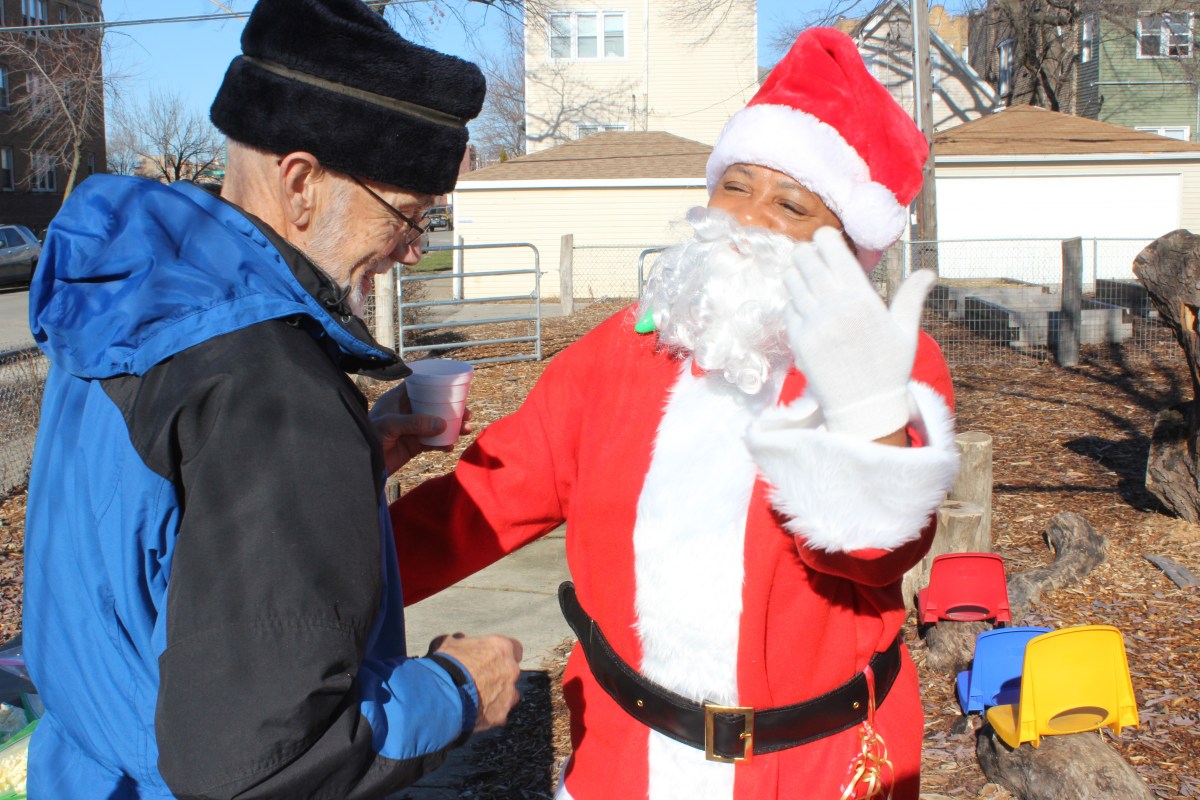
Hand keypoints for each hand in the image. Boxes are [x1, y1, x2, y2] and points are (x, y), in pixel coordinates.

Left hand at [369, 383, 473, 474]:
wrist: (362, 465)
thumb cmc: (369, 437)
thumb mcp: (390, 425)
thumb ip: (415, 423)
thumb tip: (442, 424)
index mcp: (397, 399)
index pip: (419, 387)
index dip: (436, 385)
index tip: (454, 387)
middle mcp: (406, 412)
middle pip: (433, 406)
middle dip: (451, 409)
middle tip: (467, 414)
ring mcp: (412, 429)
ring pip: (437, 424)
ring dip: (452, 427)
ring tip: (465, 430)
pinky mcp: (414, 445)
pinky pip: (433, 442)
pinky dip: (443, 444)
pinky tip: (449, 446)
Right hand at [430, 633, 523, 731]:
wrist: (442, 695)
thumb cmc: (445, 665)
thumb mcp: (447, 644)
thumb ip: (458, 641)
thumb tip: (459, 639)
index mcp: (501, 648)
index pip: (515, 648)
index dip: (504, 654)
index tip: (494, 658)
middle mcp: (510, 669)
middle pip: (512, 672)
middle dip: (500, 676)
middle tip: (481, 680)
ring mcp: (508, 693)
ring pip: (510, 695)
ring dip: (499, 696)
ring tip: (479, 700)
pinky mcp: (501, 714)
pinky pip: (500, 714)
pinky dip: (490, 714)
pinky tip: (475, 715)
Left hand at [783, 227, 934, 441]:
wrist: (864, 408)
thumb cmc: (889, 369)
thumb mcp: (905, 332)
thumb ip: (912, 297)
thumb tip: (929, 272)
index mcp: (862, 300)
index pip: (832, 250)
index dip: (825, 238)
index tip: (827, 239)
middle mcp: (834, 308)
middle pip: (805, 259)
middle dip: (808, 252)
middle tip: (815, 256)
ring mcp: (813, 324)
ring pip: (791, 280)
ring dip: (798, 274)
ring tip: (808, 278)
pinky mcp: (798, 340)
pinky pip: (788, 307)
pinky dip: (794, 301)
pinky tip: (806, 306)